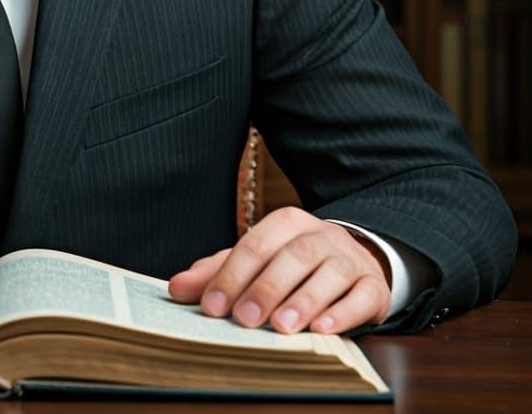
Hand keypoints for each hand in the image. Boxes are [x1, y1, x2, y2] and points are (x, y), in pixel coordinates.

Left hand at [168, 207, 390, 334]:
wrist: (356, 260)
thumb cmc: (295, 264)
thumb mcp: (256, 262)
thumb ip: (218, 272)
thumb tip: (176, 288)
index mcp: (286, 223)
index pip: (255, 244)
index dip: (231, 275)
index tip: (212, 307)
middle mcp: (320, 235)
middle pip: (292, 256)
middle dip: (265, 288)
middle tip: (244, 320)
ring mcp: (350, 259)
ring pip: (329, 273)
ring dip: (304, 300)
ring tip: (282, 326)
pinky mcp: (375, 286)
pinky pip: (362, 295)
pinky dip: (343, 312)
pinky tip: (323, 330)